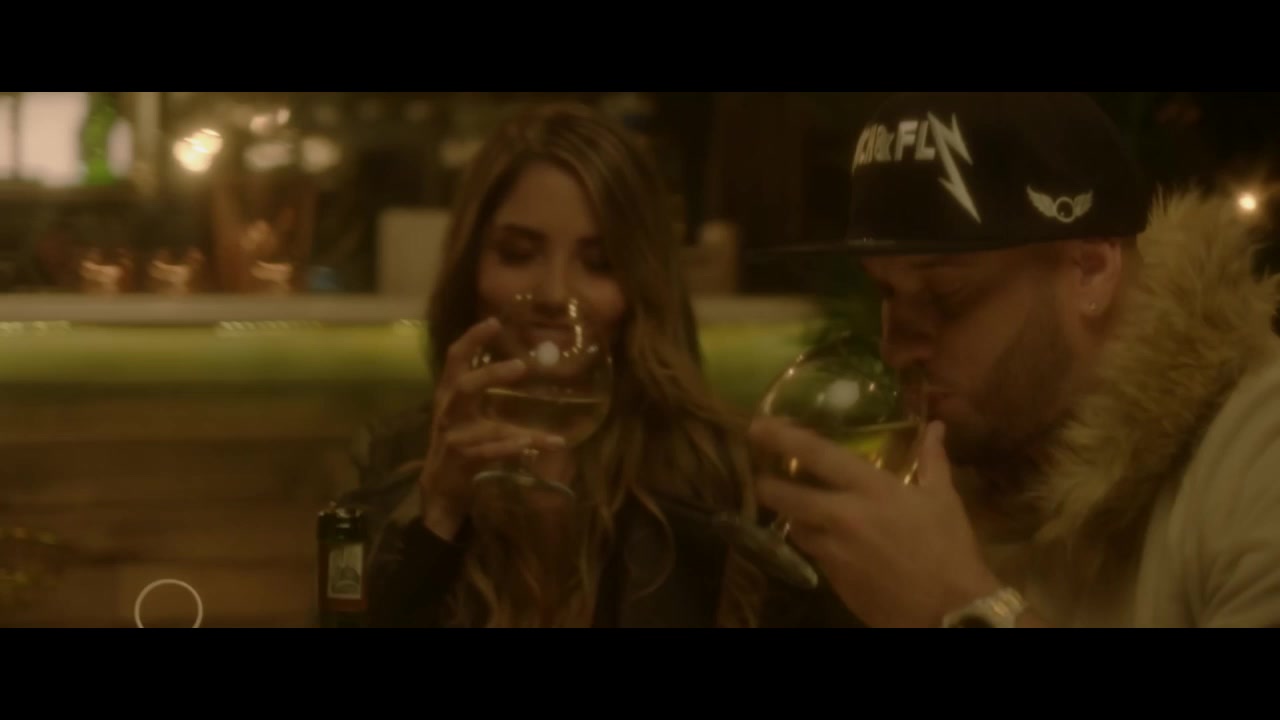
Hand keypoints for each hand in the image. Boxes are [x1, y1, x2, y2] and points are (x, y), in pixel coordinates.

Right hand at [419, 317, 566, 537]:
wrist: (441, 489)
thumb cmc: (462, 445)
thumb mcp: (471, 414)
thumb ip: (488, 393)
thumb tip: (525, 365)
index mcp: (450, 394)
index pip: (455, 359)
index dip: (472, 338)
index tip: (494, 321)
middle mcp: (448, 411)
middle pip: (463, 385)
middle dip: (490, 375)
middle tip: (521, 366)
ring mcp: (452, 437)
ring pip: (481, 426)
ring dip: (508, 424)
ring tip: (534, 428)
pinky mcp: (459, 461)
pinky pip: (485, 453)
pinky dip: (508, 449)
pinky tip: (529, 446)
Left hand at [751, 419, 999, 627]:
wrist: (949, 611)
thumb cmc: (949, 549)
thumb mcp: (943, 499)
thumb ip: (932, 460)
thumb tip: (935, 427)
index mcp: (871, 490)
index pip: (816, 454)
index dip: (782, 437)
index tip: (760, 426)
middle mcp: (843, 517)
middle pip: (785, 496)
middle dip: (766, 484)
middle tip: (760, 475)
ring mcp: (834, 551)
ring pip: (795, 527)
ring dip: (793, 516)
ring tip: (796, 507)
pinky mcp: (833, 580)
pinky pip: (814, 554)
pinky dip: (815, 543)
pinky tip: (826, 539)